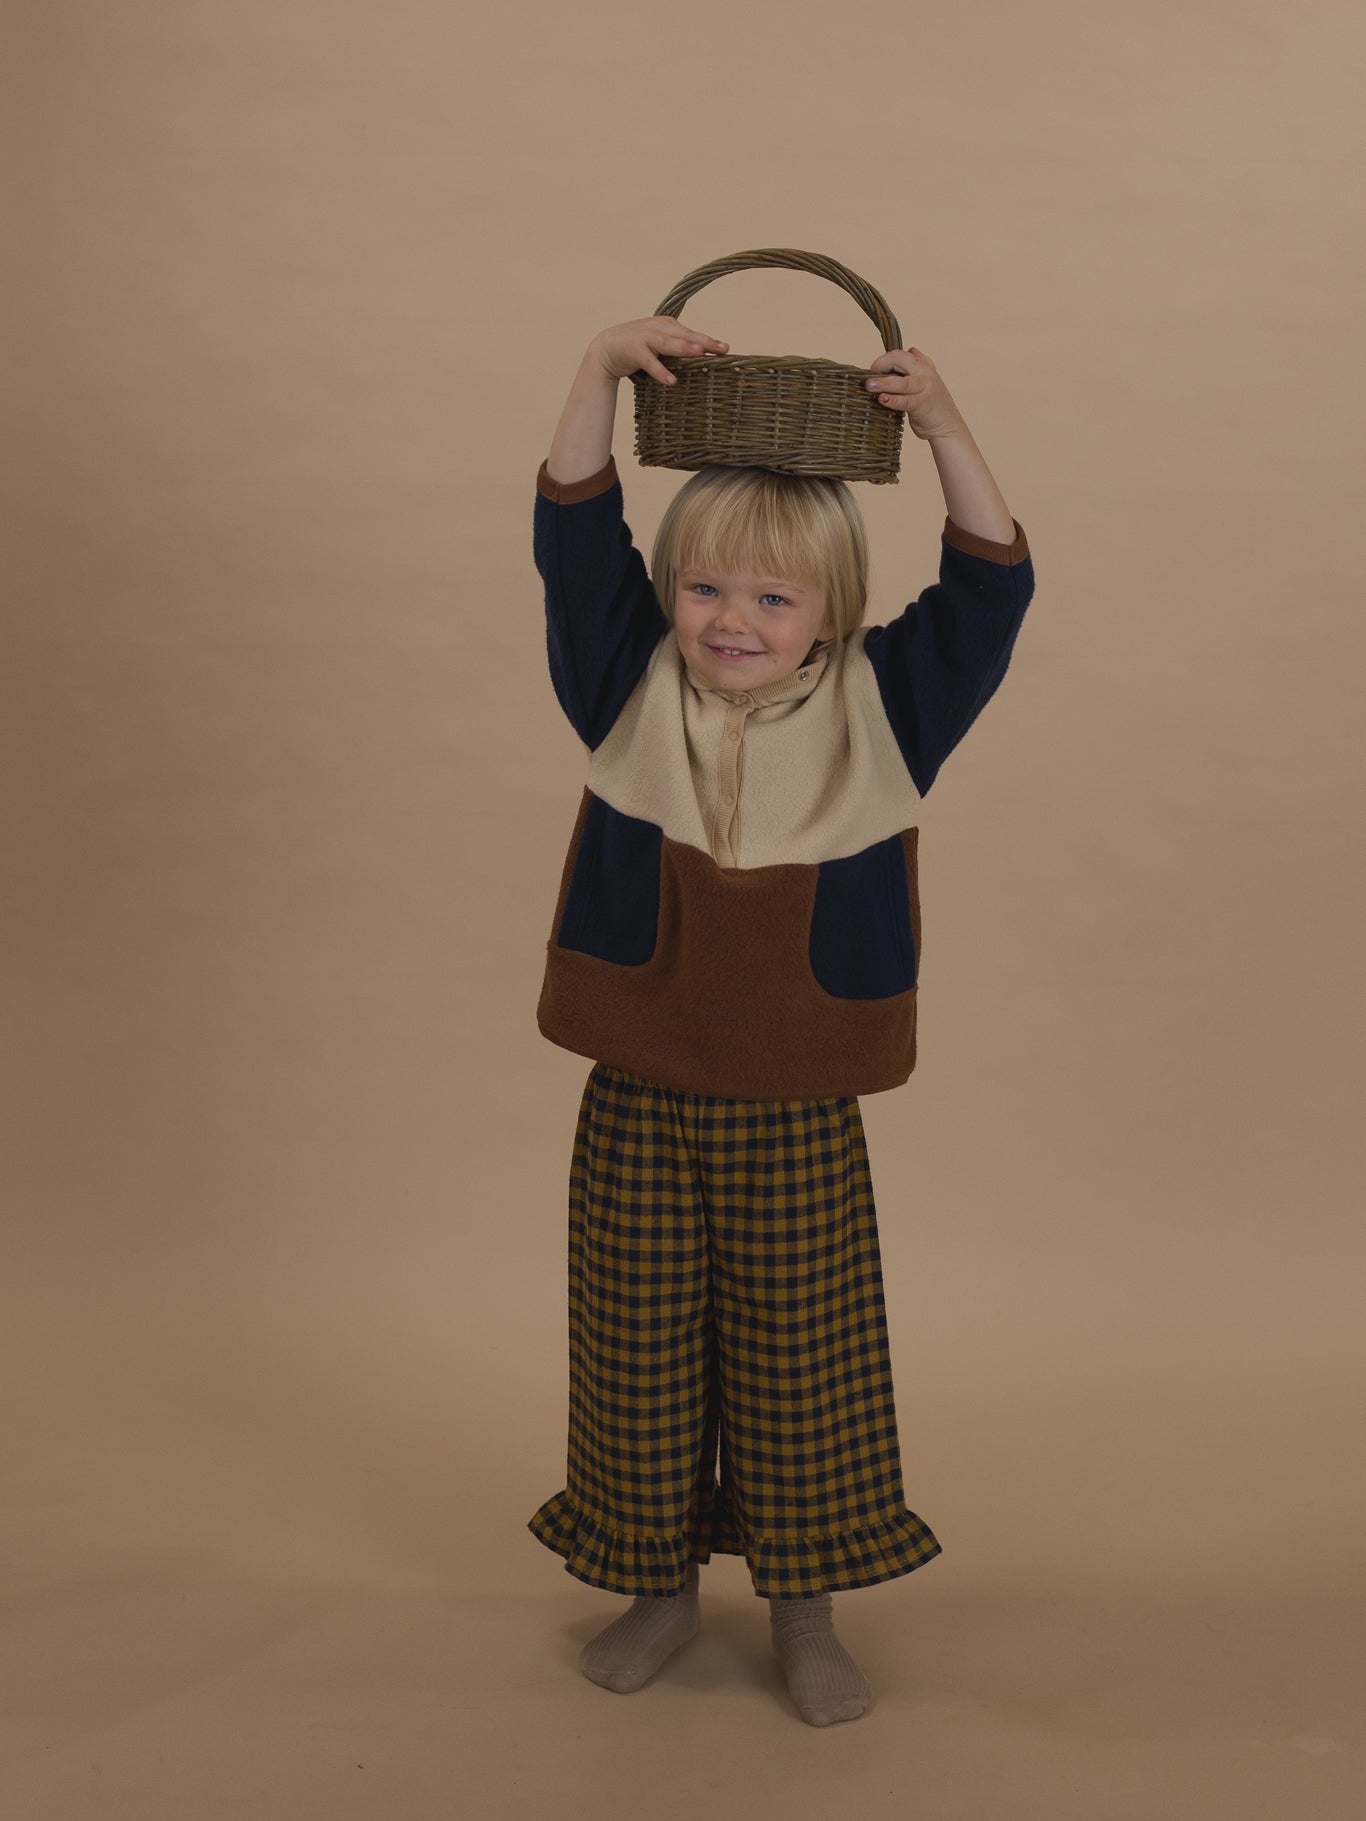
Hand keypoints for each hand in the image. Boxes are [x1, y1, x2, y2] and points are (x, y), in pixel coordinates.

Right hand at [590, 317, 729, 385]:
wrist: (606, 348)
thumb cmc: (639, 349)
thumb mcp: (661, 346)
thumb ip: (678, 350)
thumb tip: (703, 361)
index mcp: (669, 325)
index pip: (692, 334)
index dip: (709, 341)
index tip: (727, 349)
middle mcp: (659, 327)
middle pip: (686, 335)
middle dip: (704, 342)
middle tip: (723, 348)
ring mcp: (646, 338)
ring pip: (668, 343)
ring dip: (684, 348)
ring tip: (699, 354)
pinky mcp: (634, 350)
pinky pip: (650, 362)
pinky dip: (660, 371)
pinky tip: (671, 381)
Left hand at [864, 348, 966, 440]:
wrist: (948, 425)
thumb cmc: (932, 405)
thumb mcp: (926, 380)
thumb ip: (918, 365)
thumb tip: (911, 350)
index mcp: (923, 365)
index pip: (899, 354)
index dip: (883, 360)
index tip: (872, 372)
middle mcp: (925, 373)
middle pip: (900, 360)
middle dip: (881, 365)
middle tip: (867, 378)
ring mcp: (924, 388)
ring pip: (902, 382)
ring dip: (884, 383)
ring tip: (869, 385)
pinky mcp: (922, 404)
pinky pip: (904, 401)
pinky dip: (893, 400)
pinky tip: (882, 399)